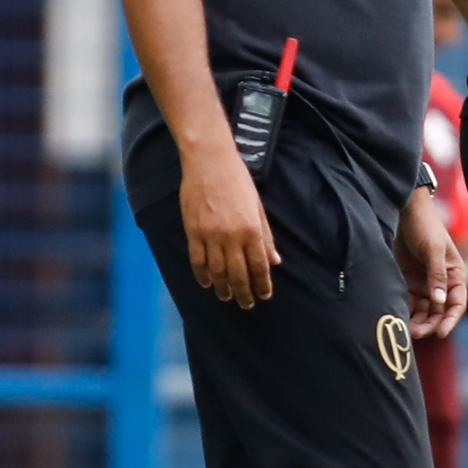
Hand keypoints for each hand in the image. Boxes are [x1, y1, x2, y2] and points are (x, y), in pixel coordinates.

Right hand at [180, 147, 277, 308]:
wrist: (209, 162)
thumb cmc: (238, 180)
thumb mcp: (258, 206)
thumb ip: (265, 236)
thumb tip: (275, 261)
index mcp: (252, 229)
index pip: (259, 266)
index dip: (262, 284)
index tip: (264, 295)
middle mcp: (231, 236)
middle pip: (238, 274)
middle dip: (244, 292)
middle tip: (246, 304)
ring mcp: (210, 235)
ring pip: (217, 271)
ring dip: (223, 287)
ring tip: (227, 297)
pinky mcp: (192, 231)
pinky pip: (197, 260)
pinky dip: (202, 275)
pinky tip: (207, 283)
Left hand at [398, 187, 466, 336]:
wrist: (405, 212)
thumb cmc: (425, 226)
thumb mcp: (433, 249)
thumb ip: (437, 275)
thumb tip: (440, 301)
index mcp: (455, 275)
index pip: (457, 303)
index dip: (450, 319)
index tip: (441, 333)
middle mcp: (441, 282)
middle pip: (439, 311)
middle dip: (431, 324)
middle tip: (417, 333)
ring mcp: (425, 283)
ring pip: (424, 311)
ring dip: (418, 321)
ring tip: (407, 330)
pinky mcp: (408, 282)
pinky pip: (409, 303)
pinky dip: (406, 312)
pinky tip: (398, 317)